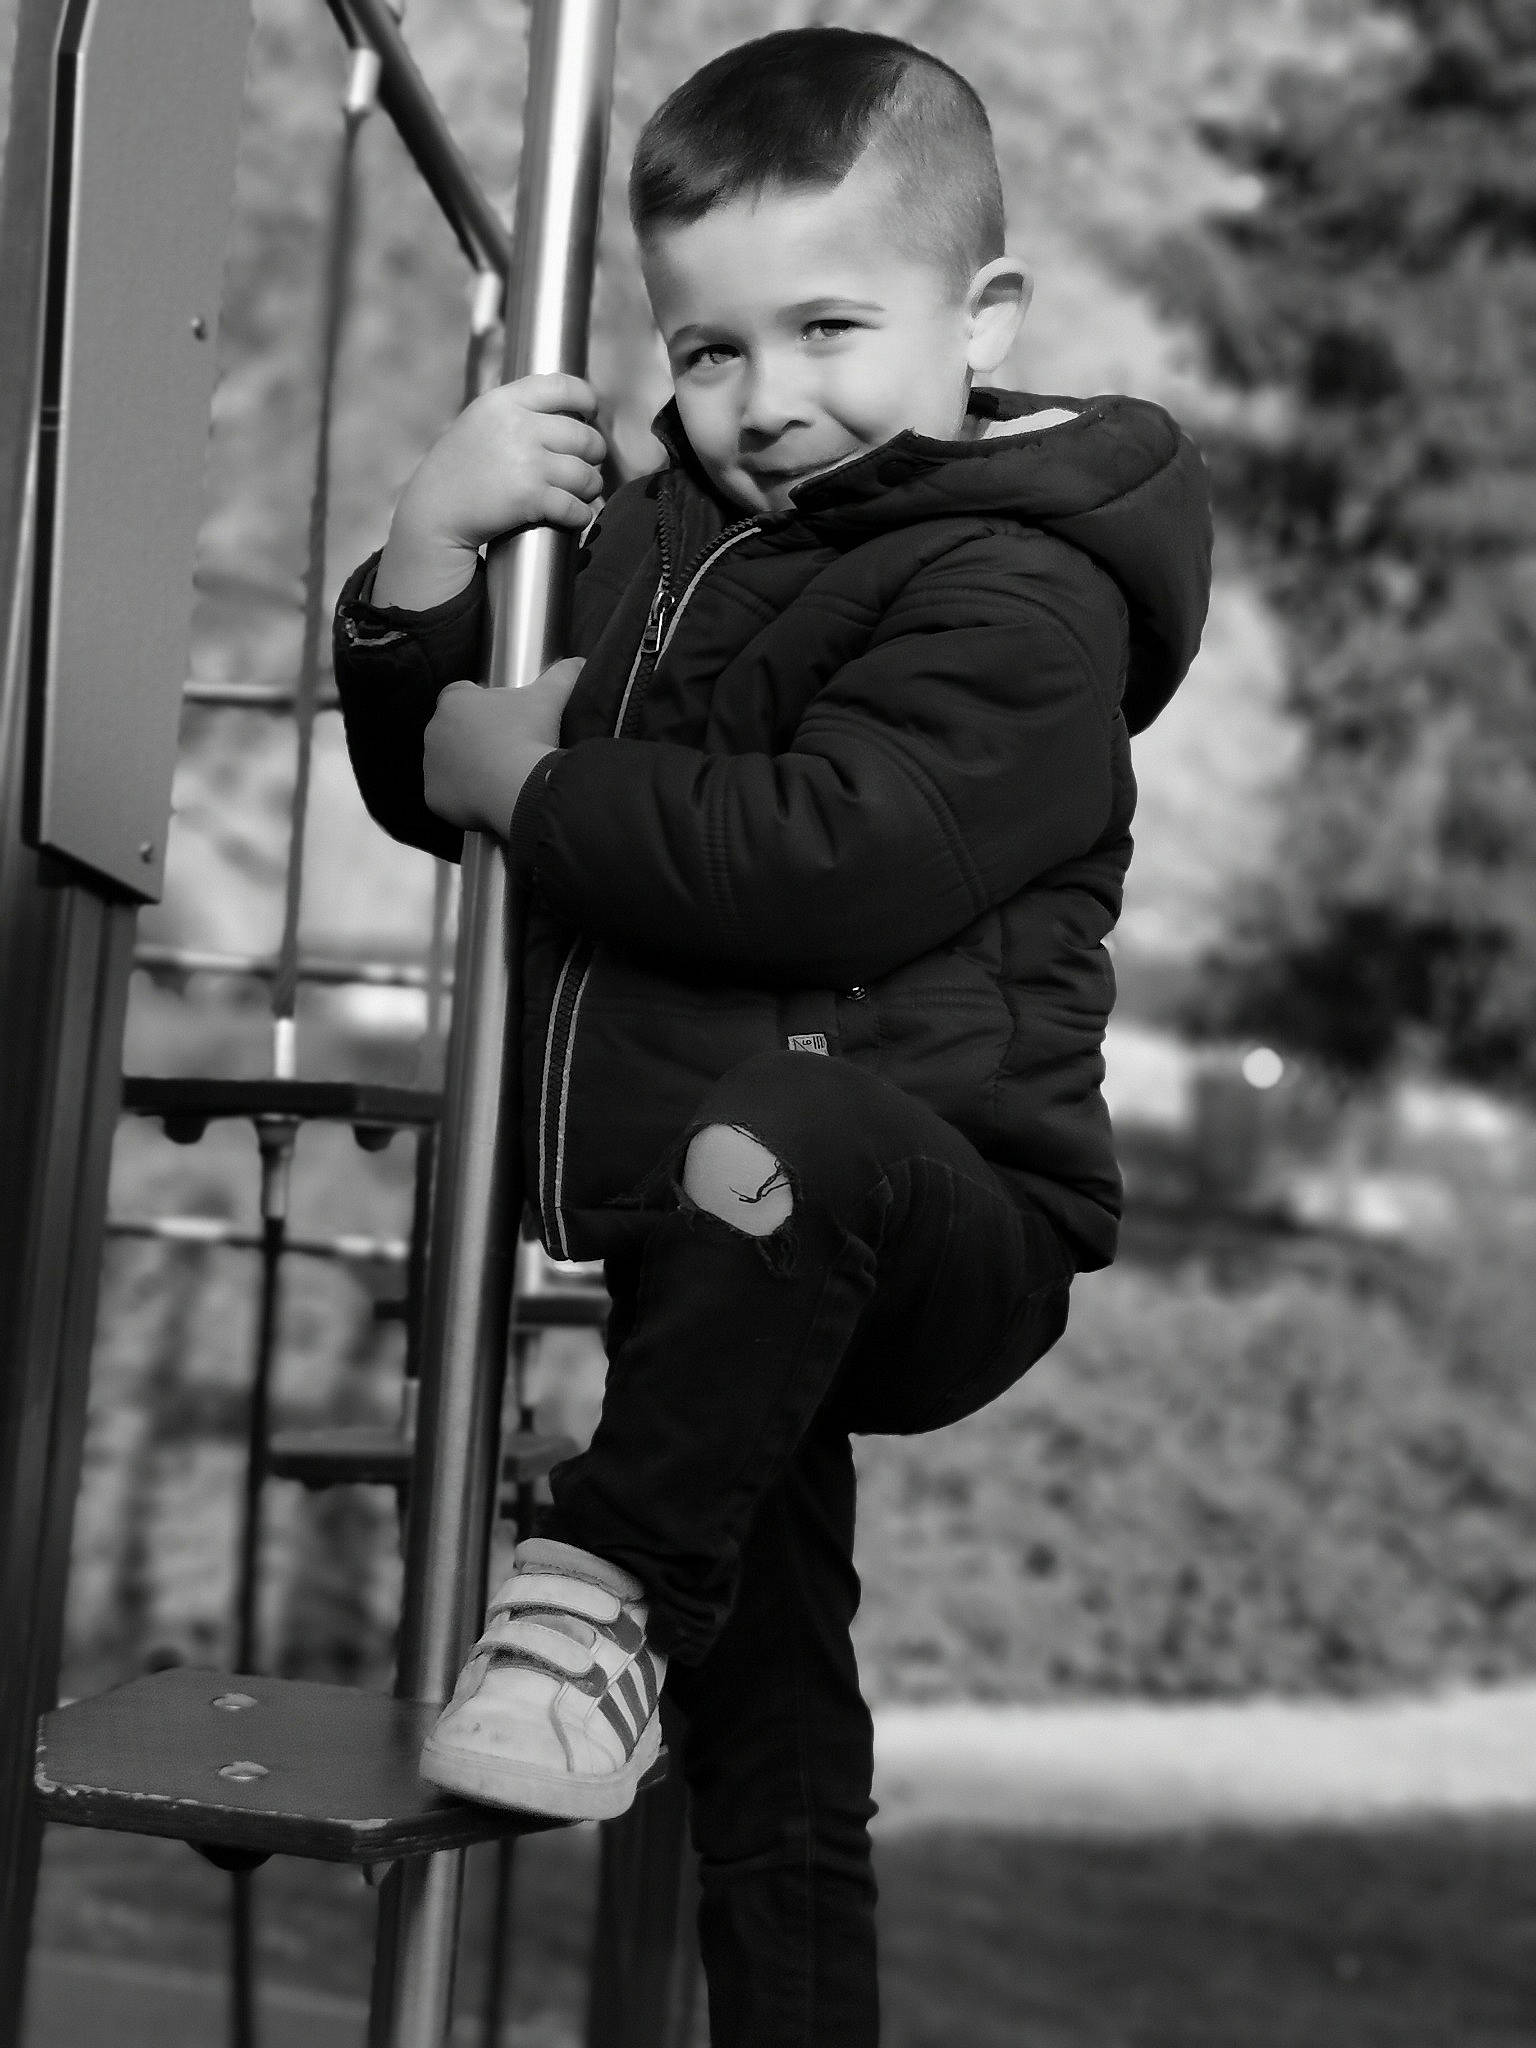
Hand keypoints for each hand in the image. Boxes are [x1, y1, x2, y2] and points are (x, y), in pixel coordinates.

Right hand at [375, 375, 606, 609]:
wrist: (434, 512)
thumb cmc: (459, 470)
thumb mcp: (480, 421)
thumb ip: (515, 409)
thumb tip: (563, 405)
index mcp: (504, 402)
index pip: (563, 386)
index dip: (586, 399)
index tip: (591, 412)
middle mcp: (518, 427)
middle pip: (583, 436)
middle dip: (594, 453)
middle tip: (589, 464)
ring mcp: (527, 463)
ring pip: (585, 474)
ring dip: (591, 486)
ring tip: (585, 492)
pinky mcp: (531, 498)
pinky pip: (575, 507)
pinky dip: (581, 515)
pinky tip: (577, 516)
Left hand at [422, 658, 584, 834]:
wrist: (519, 785)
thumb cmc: (529, 734)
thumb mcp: (550, 698)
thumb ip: (562, 675)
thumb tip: (580, 661)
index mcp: (455, 701)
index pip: (460, 695)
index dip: (480, 706)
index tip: (502, 721)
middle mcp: (435, 729)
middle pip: (452, 732)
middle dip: (471, 740)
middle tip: (504, 752)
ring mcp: (430, 765)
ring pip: (447, 765)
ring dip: (465, 769)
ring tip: (497, 779)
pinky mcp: (433, 796)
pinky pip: (445, 796)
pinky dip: (461, 799)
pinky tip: (486, 800)